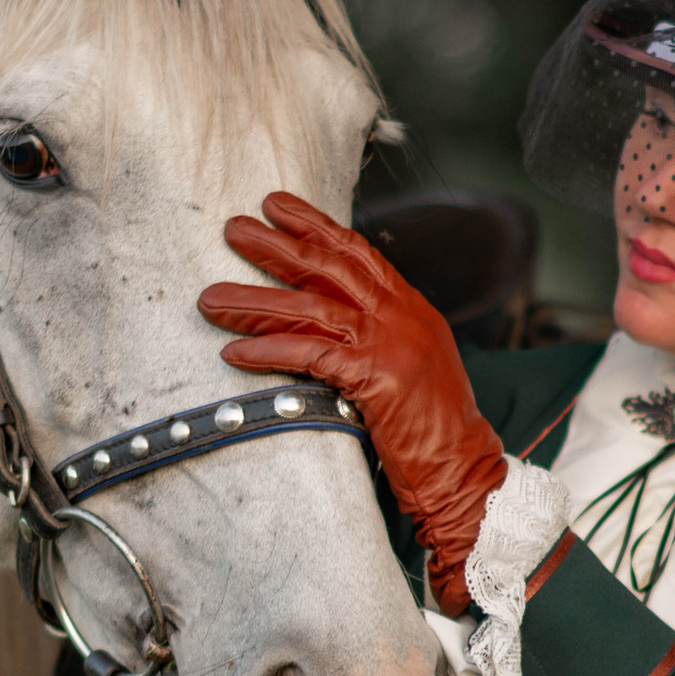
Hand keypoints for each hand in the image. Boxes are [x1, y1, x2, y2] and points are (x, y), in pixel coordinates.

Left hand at [200, 191, 505, 614]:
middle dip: (275, 245)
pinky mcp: (373, 377)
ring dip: (252, 302)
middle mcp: (399, 316)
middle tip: (233, 228)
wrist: (464, 468)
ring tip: (209, 299)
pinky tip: (234, 352)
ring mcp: (388, 343)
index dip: (313, 225)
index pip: (356, 252)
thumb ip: (378, 335)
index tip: (276, 207)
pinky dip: (266, 351)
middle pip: (327, 267)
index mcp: (409, 307)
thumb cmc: (435, 428)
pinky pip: (307, 354)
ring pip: (307, 309)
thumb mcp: (413, 363)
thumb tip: (330, 317)